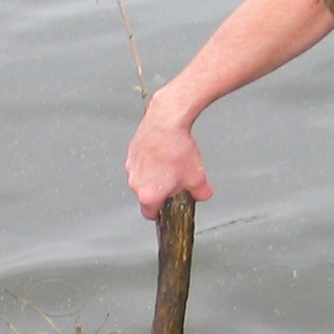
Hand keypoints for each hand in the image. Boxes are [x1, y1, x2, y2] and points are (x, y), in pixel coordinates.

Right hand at [125, 99, 211, 219]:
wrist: (167, 120)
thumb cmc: (178, 148)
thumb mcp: (197, 177)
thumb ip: (201, 193)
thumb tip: (203, 195)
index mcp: (148, 194)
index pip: (150, 214)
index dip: (160, 212)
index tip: (166, 207)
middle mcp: (135, 182)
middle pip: (147, 194)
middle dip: (160, 190)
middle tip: (176, 179)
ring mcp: (131, 166)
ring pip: (143, 177)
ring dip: (154, 174)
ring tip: (171, 162)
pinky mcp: (131, 151)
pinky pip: (140, 162)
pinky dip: (150, 160)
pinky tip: (163, 152)